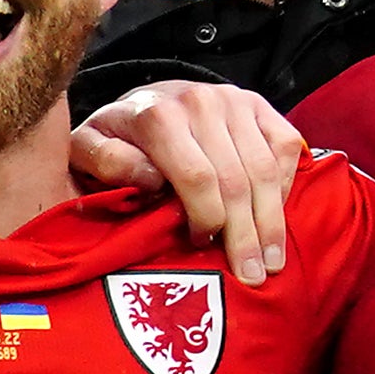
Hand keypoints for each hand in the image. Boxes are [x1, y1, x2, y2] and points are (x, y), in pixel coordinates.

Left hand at [70, 81, 299, 282]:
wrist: (144, 99)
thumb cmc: (115, 137)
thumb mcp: (86, 148)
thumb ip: (105, 162)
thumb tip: (151, 181)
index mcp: (158, 117)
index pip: (197, 176)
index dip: (206, 217)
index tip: (202, 245)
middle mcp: (202, 103)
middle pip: (237, 179)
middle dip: (246, 232)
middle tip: (253, 274)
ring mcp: (235, 100)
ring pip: (267, 169)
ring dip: (272, 220)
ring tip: (273, 258)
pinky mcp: (259, 104)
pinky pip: (287, 147)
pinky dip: (287, 184)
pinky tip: (277, 214)